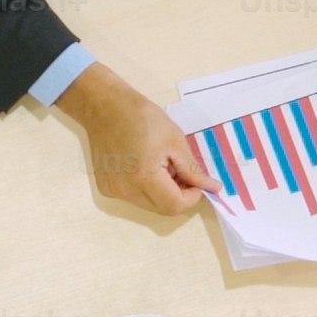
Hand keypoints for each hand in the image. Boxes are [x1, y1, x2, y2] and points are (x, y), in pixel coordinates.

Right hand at [59, 65, 208, 216]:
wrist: (104, 107)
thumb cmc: (143, 118)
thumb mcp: (175, 141)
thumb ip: (193, 170)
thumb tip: (212, 188)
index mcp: (144, 177)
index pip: (175, 206)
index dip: (192, 198)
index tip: (196, 182)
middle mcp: (125, 190)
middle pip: (162, 209)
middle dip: (178, 195)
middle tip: (180, 172)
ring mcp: (113, 191)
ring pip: (148, 205)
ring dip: (162, 193)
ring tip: (160, 166)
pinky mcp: (106, 188)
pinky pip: (134, 197)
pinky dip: (145, 189)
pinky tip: (142, 167)